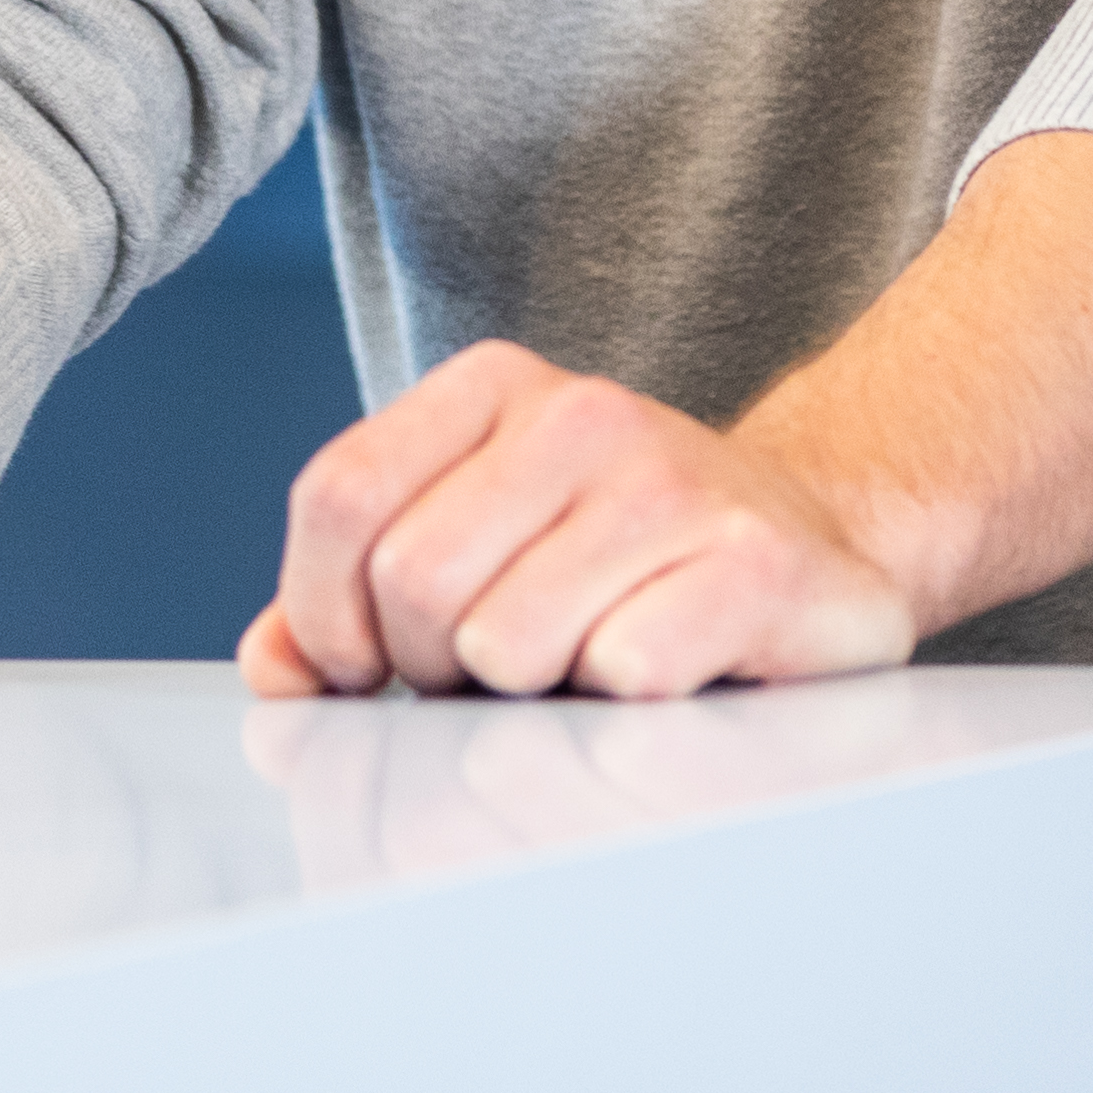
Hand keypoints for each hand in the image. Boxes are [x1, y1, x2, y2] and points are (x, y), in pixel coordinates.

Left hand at [236, 341, 917, 703]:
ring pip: (507, 645)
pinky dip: (627, 706)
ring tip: (591, 659)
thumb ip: (352, 602)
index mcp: (492, 387)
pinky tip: (669, 669)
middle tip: (504, 671)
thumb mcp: (475, 552)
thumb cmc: (620, 568)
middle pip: (412, 584)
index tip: (369, 667)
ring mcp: (673, 478)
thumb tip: (274, 667)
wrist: (817, 548)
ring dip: (539, 692)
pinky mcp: (755, 560)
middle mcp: (580, 412)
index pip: (337, 500)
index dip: (327, 616)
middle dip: (435, 669)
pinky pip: (621, 672)